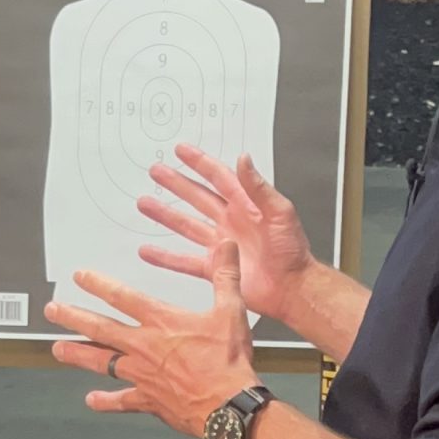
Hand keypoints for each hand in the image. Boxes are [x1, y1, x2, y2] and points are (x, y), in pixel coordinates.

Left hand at [45, 242, 255, 437]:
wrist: (227, 406)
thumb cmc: (228, 361)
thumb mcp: (231, 311)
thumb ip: (225, 275)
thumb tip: (227, 245)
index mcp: (161, 322)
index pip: (122, 297)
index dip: (98, 285)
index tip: (79, 277)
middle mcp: (144, 347)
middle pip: (100, 328)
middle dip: (73, 317)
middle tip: (52, 311)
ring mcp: (142, 375)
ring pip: (101, 362)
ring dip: (77, 354)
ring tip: (58, 349)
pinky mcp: (148, 400)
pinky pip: (121, 400)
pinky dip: (106, 401)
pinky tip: (91, 400)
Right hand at [138, 144, 313, 323]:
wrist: (292, 287)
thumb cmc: (293, 251)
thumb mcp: (280, 212)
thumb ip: (259, 187)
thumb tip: (244, 159)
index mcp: (246, 205)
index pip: (218, 178)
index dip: (199, 163)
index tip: (181, 151)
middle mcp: (230, 222)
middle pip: (196, 197)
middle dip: (176, 184)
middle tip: (156, 171)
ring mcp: (219, 245)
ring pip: (186, 226)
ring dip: (165, 215)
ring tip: (145, 203)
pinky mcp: (214, 268)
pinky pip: (184, 261)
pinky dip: (165, 257)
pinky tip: (148, 250)